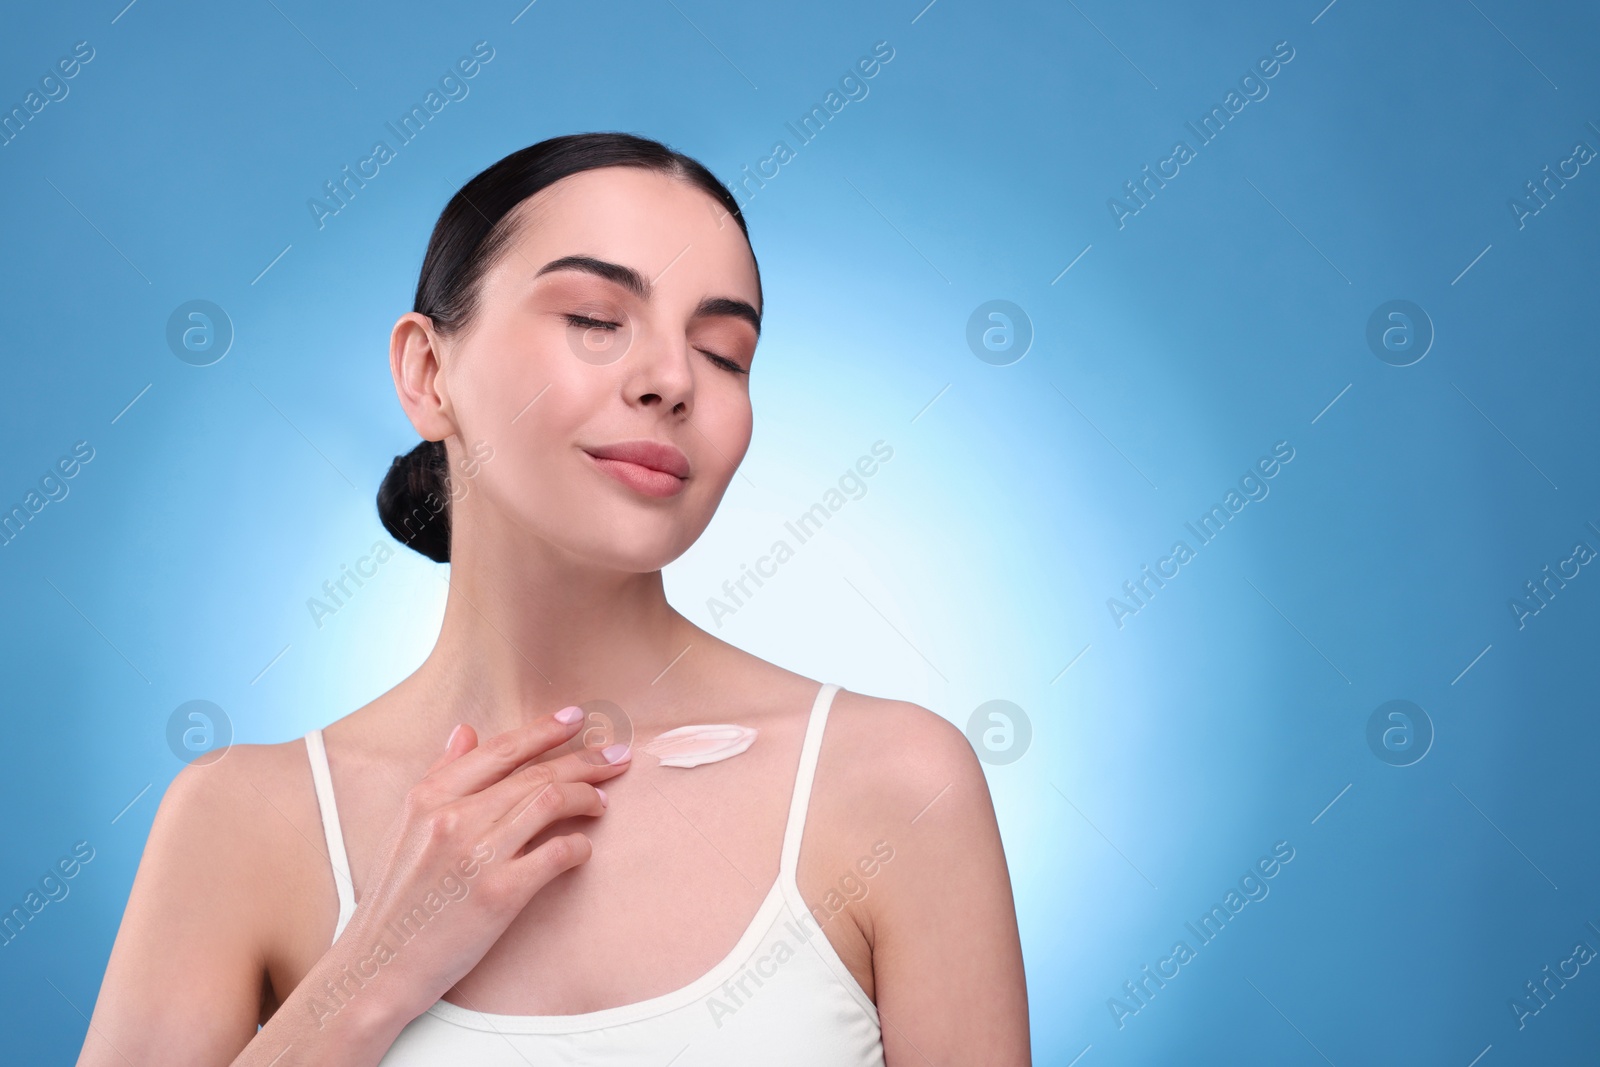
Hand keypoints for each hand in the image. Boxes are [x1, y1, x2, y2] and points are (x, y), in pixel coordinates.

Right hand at [320, 707, 631, 1028]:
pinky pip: (557, 852)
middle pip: (536, 773)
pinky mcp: (500, 893)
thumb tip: (464, 731)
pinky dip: (579, 846)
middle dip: (585, 760)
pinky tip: (582, 849)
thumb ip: (439, 775)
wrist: (379, 964)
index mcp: (429, 796)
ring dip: (588, 798)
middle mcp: (453, 817)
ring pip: (552, 802)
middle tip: (616, 758)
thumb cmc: (396, 898)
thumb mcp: (405, 826)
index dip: (545, 730)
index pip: (500, 750)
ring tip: (601, 802)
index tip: (577, 718)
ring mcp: (477, 854)